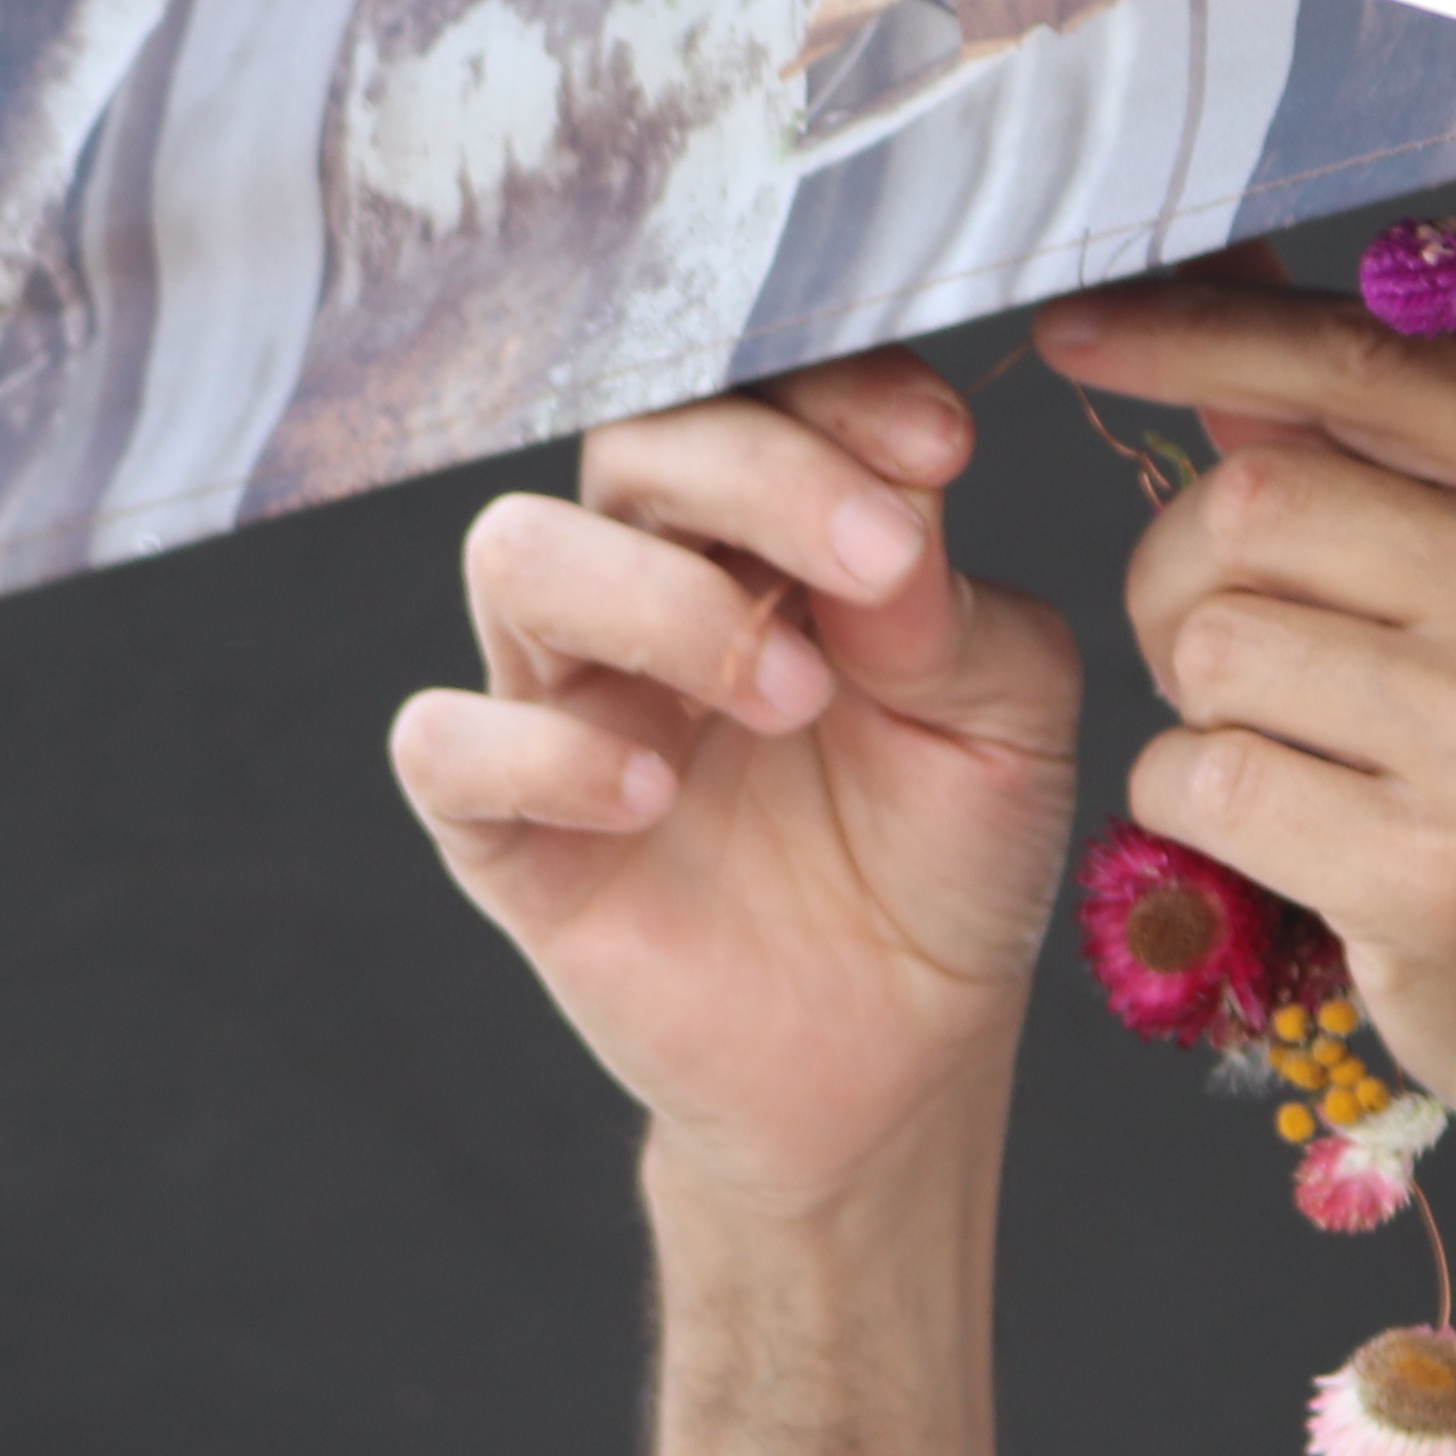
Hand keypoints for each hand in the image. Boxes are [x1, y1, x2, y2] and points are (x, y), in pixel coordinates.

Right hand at [387, 349, 1082, 1208]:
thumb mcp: (1006, 729)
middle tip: (878, 562)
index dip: (835, 396)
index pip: (761, 399)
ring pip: (518, 555)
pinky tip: (652, 794)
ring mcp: (567, 700)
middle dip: (759, 476)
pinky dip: (543, 753)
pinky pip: (449, 745)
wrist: (898, 1059)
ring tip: (790, 695)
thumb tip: (890, 520)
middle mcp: (650, 587)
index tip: (938, 445)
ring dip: (657, 599)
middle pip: (634, 447)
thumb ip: (956, 613)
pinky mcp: (506, 830)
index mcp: (771, 535)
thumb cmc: (946, 863)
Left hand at [1042, 277, 1455, 1092]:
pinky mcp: (1425, 869)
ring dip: (1195, 690)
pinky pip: (1200, 774)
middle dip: (1182, 562)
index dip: (1197, 333)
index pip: (1363, 361)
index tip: (1080, 332)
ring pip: (1215, 639)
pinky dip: (1188, 793)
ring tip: (1278, 736)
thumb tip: (1230, 275)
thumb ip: (1385, 434)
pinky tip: (1272, 822)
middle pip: (1258, 496)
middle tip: (1212, 637)